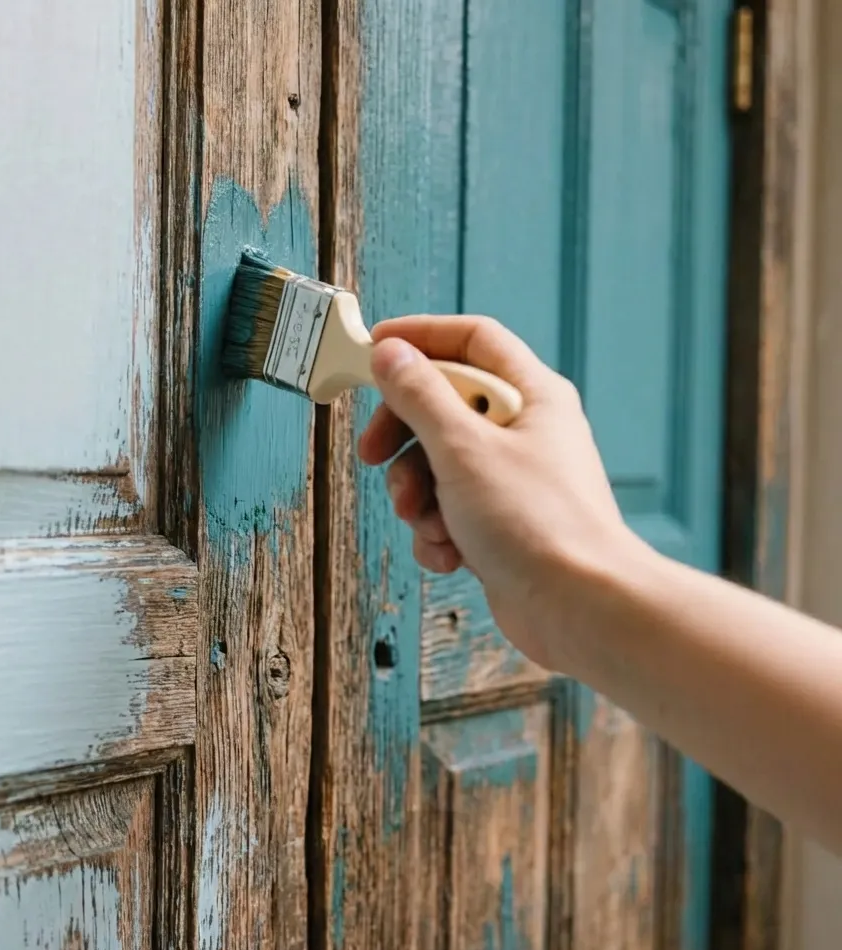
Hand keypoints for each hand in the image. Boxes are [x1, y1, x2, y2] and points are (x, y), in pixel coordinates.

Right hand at [357, 314, 641, 669]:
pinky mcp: (503, 525)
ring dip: (417, 494)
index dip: (420, 337)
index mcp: (531, 396)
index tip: (373, 350)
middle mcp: (526, 432)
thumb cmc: (537, 524)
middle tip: (373, 454)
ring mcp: (514, 480)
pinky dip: (438, 532)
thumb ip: (421, 396)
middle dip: (403, 434)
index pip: (472, 340)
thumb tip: (391, 354)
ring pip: (440, 465)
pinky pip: (451, 512)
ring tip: (426, 519)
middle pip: (444, 406)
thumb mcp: (463, 448)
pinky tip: (449, 553)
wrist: (581, 609)